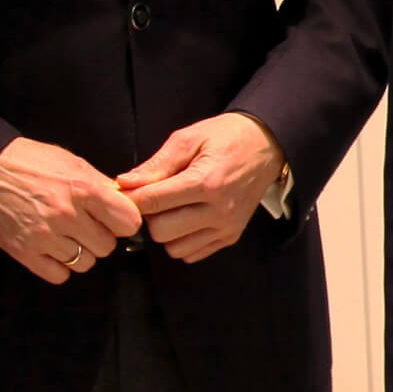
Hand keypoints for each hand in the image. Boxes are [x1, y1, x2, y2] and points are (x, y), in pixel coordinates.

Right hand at [0, 136, 142, 283]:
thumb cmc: (31, 162)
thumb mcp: (74, 163)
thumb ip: (101, 185)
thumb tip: (126, 202)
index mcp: (84, 190)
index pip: (128, 222)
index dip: (125, 221)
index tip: (116, 218)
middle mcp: (66, 215)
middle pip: (107, 246)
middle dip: (102, 237)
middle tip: (88, 226)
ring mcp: (44, 237)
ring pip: (85, 263)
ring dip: (81, 252)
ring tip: (69, 236)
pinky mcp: (23, 252)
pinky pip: (58, 275)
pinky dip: (60, 266)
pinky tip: (54, 249)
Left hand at [120, 112, 286, 262]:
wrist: (268, 145)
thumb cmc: (227, 137)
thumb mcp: (189, 139)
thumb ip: (157, 164)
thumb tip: (124, 183)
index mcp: (206, 182)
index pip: (152, 202)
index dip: (131, 198)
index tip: (127, 191)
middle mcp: (219, 210)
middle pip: (160, 231)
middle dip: (149, 216)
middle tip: (155, 198)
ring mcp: (227, 226)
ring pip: (174, 248)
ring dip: (166, 231)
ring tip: (172, 210)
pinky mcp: (231, 236)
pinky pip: (191, 253)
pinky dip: (182, 241)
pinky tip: (186, 220)